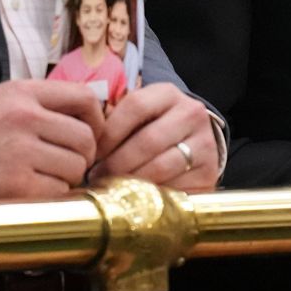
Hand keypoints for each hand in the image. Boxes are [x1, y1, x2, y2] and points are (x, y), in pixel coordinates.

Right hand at [0, 80, 103, 201]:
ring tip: (45, 176)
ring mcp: (21, 151)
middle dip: (84, 155)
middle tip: (67, 163)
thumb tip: (87, 120)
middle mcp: (25, 117)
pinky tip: (33, 191)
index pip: (85, 97)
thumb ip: (40, 104)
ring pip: (76, 166)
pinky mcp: (16, 184)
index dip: (97, 119)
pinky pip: (59, 191)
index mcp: (23, 93)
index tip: (91, 133)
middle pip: (87, 138)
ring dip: (67, 177)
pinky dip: (52, 195)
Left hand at [92, 83, 218, 189]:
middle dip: (117, 163)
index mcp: (169, 94)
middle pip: (148, 140)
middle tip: (98, 177)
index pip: (135, 106)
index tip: (93, 153)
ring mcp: (204, 143)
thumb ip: (113, 121)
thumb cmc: (153, 129)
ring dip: (131, 181)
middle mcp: (192, 113)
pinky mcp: (209, 171)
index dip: (109, 133)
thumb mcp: (138, 116)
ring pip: (161, 166)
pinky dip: (152, 195)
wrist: (194, 144)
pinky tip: (138, 197)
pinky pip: (175, 186)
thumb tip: (80, 142)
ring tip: (114, 188)